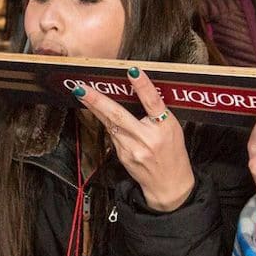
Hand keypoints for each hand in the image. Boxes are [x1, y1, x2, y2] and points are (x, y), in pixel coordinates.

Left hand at [74, 68, 193, 211]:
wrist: (168, 185)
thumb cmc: (173, 152)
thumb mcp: (173, 129)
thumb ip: (157, 114)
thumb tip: (136, 93)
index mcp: (165, 128)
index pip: (153, 102)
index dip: (142, 86)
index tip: (132, 70)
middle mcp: (147, 139)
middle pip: (119, 115)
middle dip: (98, 100)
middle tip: (82, 88)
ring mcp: (132, 149)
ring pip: (110, 124)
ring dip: (95, 108)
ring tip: (82, 94)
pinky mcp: (122, 156)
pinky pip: (112, 135)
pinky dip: (106, 123)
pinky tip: (99, 114)